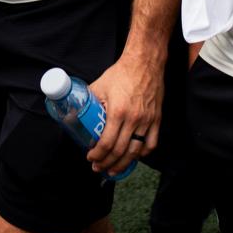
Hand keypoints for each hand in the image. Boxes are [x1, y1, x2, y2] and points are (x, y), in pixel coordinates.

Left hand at [87, 47, 164, 177]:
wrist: (144, 62)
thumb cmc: (121, 73)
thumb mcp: (100, 85)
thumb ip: (89, 101)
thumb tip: (76, 112)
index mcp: (118, 111)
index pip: (106, 143)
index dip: (97, 155)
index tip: (90, 157)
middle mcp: (133, 119)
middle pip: (119, 151)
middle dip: (106, 163)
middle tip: (98, 168)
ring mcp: (147, 121)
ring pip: (135, 152)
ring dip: (123, 165)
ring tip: (113, 170)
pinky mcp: (156, 119)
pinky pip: (151, 143)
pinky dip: (142, 154)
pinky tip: (134, 157)